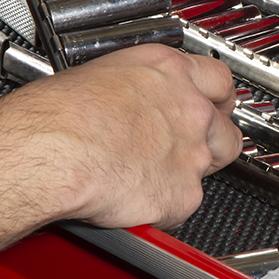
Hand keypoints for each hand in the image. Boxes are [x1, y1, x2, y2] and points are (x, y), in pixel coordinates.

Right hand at [0, 45, 240, 229]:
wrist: (52, 151)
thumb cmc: (59, 114)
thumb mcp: (103, 73)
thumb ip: (137, 87)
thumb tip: (132, 99)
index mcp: (169, 71)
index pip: (219, 79)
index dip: (217, 97)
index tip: (213, 104)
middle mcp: (190, 109)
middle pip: (227, 127)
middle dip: (213, 139)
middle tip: (187, 145)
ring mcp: (192, 153)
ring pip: (212, 166)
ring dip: (190, 172)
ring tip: (156, 174)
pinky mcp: (182, 194)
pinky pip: (183, 204)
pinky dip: (163, 206)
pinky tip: (136, 197)